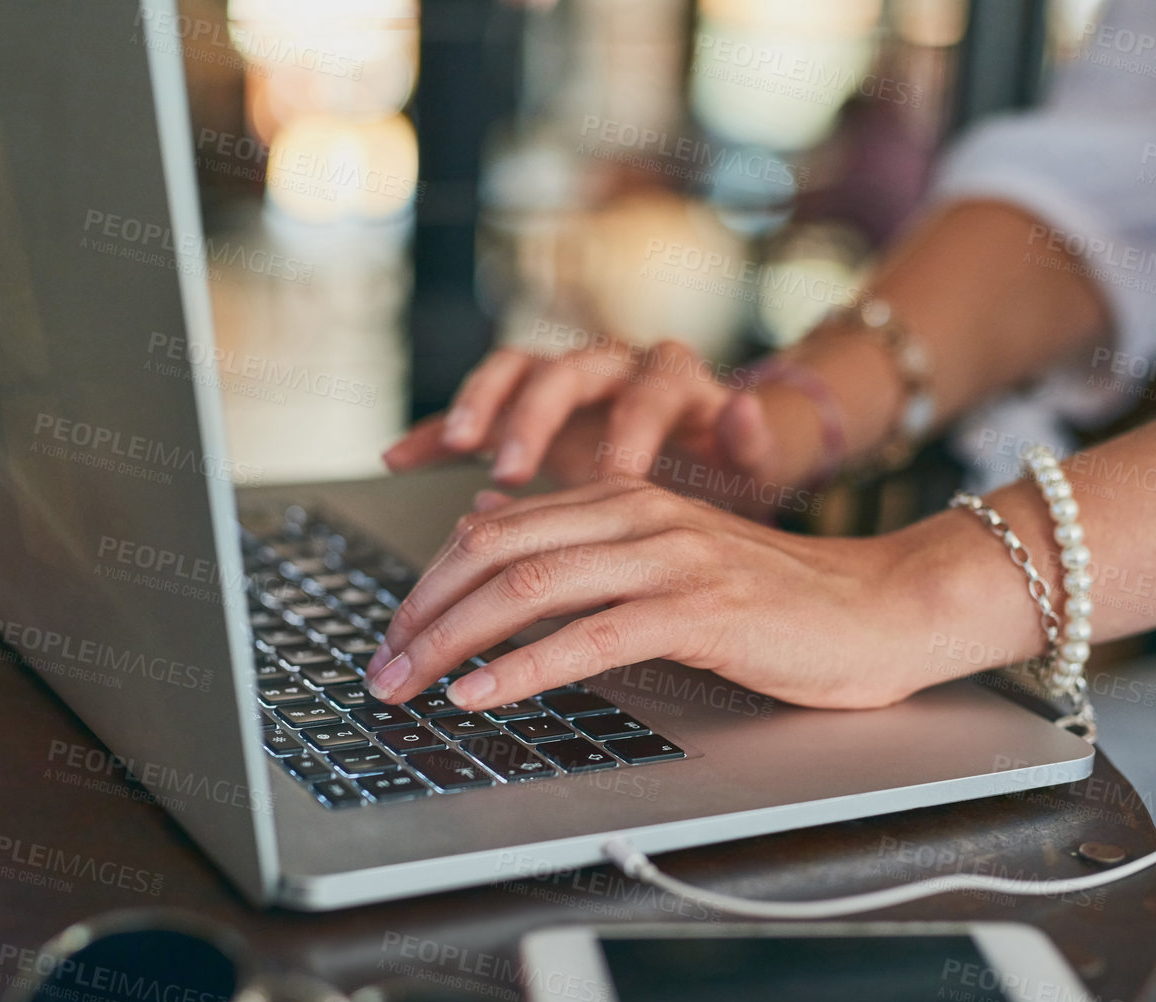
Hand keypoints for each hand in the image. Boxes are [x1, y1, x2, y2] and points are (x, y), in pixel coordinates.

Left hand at [361, 480, 955, 711]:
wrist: (883, 608)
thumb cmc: (778, 599)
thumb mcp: (670, 555)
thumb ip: (586, 542)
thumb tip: (485, 528)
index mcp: (624, 496)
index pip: (493, 527)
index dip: (429, 582)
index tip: (392, 634)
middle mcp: (639, 513)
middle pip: (494, 552)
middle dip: (420, 613)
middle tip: (378, 668)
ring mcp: (670, 557)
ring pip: (528, 586)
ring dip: (450, 641)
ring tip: (405, 685)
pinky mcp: (700, 609)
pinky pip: (588, 637)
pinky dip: (520, 668)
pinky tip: (478, 694)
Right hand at [380, 339, 826, 497]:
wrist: (712, 461)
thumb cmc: (731, 470)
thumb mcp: (755, 463)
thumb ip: (752, 440)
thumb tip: (747, 410)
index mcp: (673, 379)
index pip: (648, 386)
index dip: (632, 430)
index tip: (615, 480)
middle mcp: (614, 367)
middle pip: (569, 369)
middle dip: (538, 416)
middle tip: (514, 466)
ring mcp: (563, 385)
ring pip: (515, 371)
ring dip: (483, 405)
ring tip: (460, 447)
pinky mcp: (524, 413)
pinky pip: (473, 411)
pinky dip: (436, 432)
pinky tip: (399, 458)